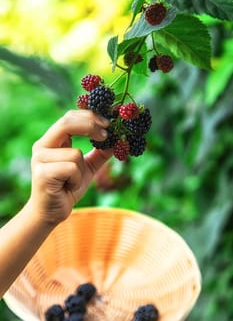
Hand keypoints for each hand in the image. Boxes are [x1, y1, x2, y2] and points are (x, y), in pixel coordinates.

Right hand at [28, 110, 111, 225]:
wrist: (52, 213)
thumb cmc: (68, 187)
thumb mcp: (87, 167)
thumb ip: (99, 153)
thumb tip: (119, 141)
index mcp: (51, 141)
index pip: (68, 118)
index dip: (89, 117)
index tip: (108, 123)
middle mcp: (42, 146)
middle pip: (67, 123)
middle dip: (90, 127)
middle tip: (106, 135)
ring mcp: (40, 159)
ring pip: (75, 153)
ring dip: (81, 170)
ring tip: (72, 181)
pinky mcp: (42, 173)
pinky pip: (72, 168)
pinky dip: (76, 180)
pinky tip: (67, 187)